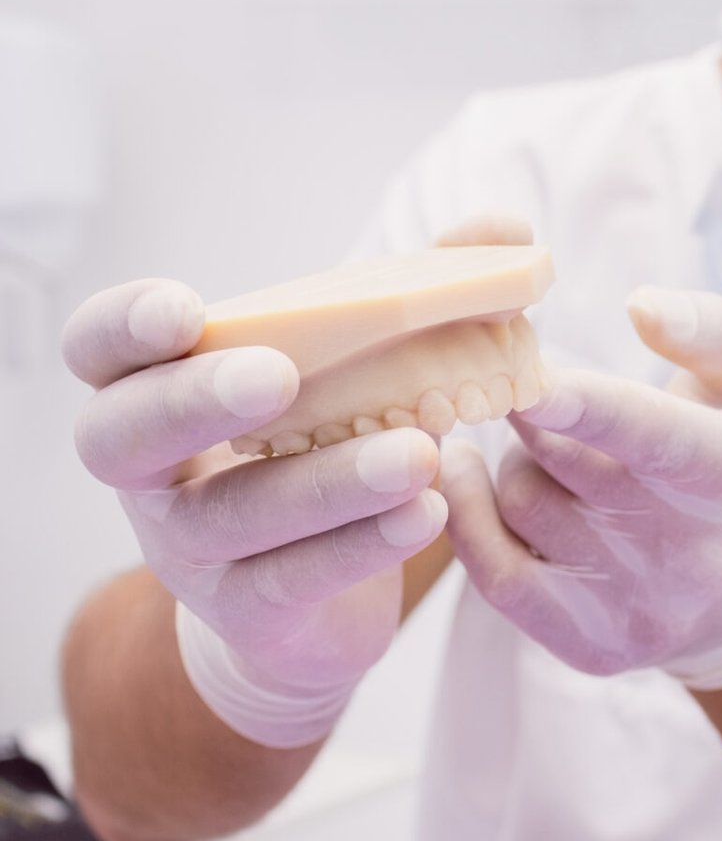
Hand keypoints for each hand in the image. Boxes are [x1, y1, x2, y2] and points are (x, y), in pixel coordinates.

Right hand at [63, 277, 446, 728]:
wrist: (309, 609)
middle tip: (275, 377)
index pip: (99, 350)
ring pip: (231, 516)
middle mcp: (152, 473)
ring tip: (417, 454)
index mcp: (157, 389)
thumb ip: (421, 291)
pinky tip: (426, 514)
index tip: (183, 309)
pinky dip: (361, 544)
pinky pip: (293, 580)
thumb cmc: (322, 448)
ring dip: (324, 483)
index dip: (123, 326)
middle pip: (124, 437)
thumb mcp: (359, 367)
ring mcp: (190, 551)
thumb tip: (504, 227)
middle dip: (193, 401)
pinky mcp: (247, 614)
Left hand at [439, 288, 721, 686]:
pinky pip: (495, 576)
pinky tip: (466, 476)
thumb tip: (640, 305)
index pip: (654, 437)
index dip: (588, 407)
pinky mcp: (591, 647)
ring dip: (518, 462)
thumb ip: (708, 328)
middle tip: (531, 386)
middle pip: (564, 461)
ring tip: (552, 454)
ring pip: (523, 504)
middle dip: (532, 409)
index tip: (528, 377)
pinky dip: (468, 518)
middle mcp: (694, 555)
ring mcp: (640, 609)